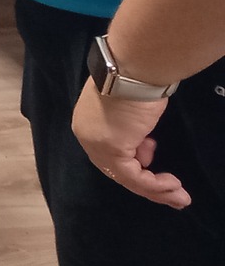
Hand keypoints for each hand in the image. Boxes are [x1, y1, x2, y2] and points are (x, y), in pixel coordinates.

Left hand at [72, 83, 188, 208]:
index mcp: (87, 123)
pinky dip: (155, 186)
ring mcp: (97, 144)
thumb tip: (140, 144)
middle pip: (115, 169)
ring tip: (178, 195)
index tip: (152, 152)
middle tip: (171, 188)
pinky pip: (134, 178)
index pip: (108, 152)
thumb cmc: (134, 82)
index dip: (133, 160)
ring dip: (156, 189)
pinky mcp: (111, 150)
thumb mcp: (130, 110)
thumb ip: (130, 129)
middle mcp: (86, 135)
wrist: (131, 70)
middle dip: (145, 181)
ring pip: (126, 178)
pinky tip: (172, 185)